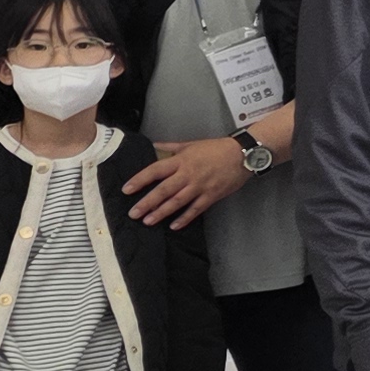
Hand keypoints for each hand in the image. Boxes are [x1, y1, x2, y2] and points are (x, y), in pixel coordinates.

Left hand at [124, 137, 255, 228]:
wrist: (243, 154)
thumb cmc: (216, 148)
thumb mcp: (191, 144)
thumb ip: (171, 147)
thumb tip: (153, 145)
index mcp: (182, 160)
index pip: (156, 170)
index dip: (140, 180)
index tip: (127, 189)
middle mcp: (188, 174)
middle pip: (164, 190)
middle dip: (147, 202)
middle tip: (133, 213)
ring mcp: (200, 186)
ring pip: (177, 202)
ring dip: (162, 212)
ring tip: (148, 221)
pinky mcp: (212, 196)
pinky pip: (196, 209)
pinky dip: (185, 218)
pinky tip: (174, 226)